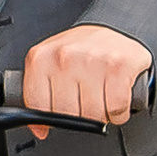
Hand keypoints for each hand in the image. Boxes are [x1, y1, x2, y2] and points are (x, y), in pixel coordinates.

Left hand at [18, 25, 150, 141]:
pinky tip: (115, 98)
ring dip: (101, 115)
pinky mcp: (119, 67)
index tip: (58, 110)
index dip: (49, 117)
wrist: (115, 25)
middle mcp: (65, 57)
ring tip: (101, 96)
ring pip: (93, 116)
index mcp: (41, 58)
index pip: (38, 107)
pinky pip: (116, 110)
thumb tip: (40, 130)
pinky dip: (119, 113)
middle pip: (67, 114)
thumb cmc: (81, 50)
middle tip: (84, 98)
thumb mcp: (49, 65)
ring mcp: (92, 61)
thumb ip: (39, 96)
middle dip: (79, 114)